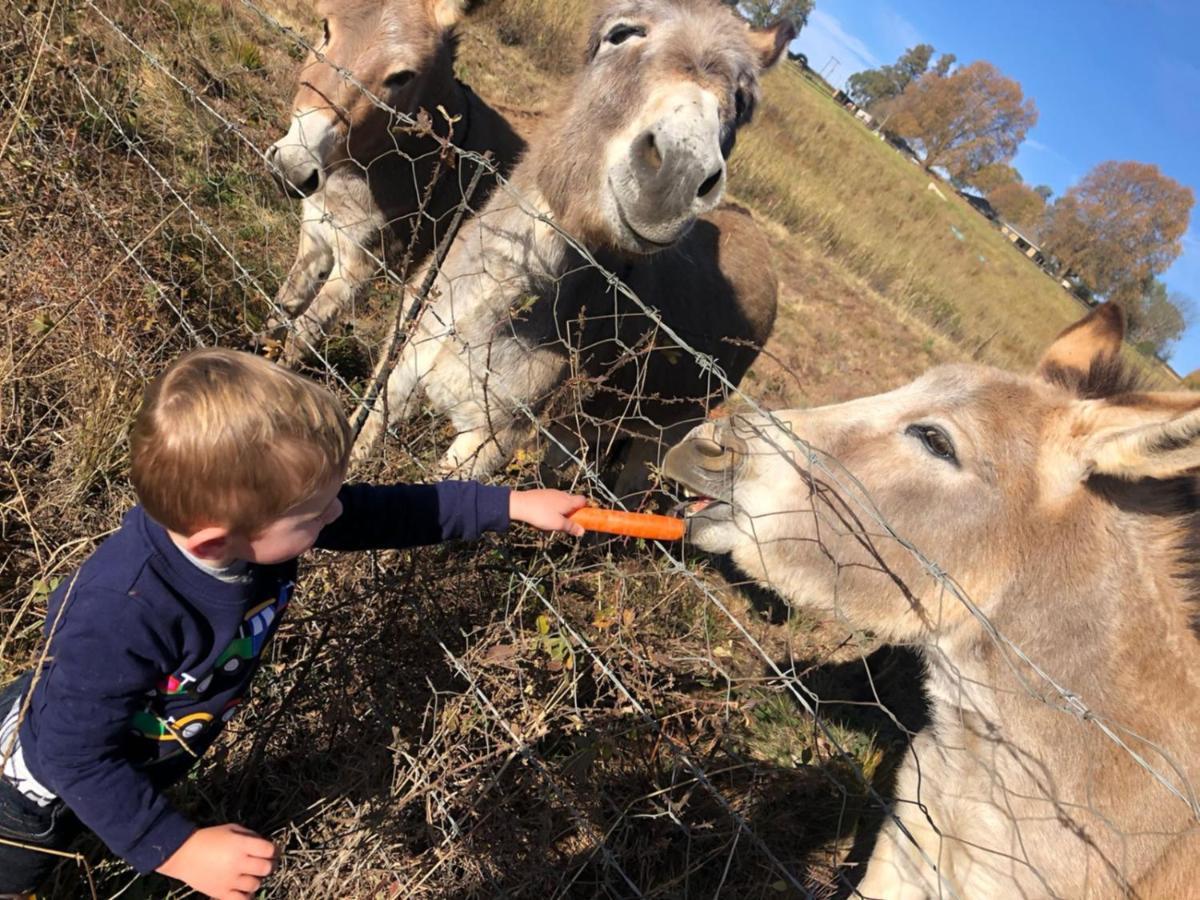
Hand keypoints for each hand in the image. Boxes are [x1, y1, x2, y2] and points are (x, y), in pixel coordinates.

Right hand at [157, 823, 277, 899]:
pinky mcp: (221, 892)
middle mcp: (238, 862)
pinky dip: (247, 895)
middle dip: (268, 866)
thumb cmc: (210, 838)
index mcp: (241, 845)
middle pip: (266, 868)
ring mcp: (230, 879)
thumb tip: (267, 847)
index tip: (271, 852)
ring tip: (249, 875)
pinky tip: (244, 889)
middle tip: (262, 864)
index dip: (274, 851)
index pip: (269, 850)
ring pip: (256, 884)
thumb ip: (251, 836)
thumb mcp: (232, 829)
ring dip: (256, 879)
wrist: (184, 853)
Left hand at [509, 489, 587, 535]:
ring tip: (555, 520)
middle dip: (573, 511)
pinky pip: (552, 500)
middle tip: (568, 522)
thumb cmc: (540, 514)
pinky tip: (545, 515)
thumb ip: (571, 527)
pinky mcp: (542, 494)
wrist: (520, 504)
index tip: (584, 517)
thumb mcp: (557, 524)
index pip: (583, 500)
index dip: (585, 508)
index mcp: (568, 501)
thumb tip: (582, 531)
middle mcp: (561, 494)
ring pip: (562, 500)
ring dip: (562, 509)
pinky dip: (552, 507)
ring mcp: (551, 493)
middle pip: (573, 501)